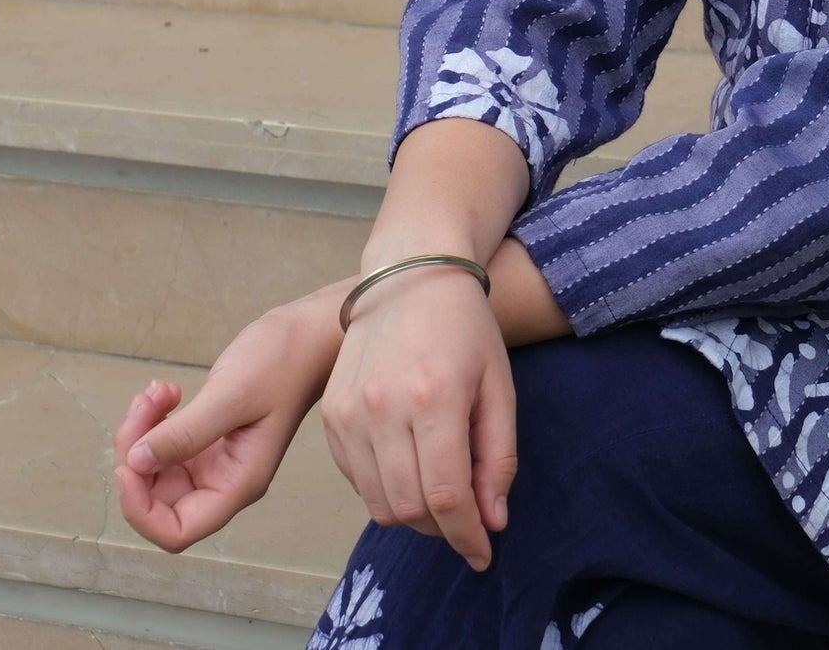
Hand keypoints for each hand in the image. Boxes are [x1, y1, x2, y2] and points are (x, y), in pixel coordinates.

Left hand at [114, 286, 343, 551]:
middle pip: (158, 499)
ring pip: (155, 469)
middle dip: (137, 455)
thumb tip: (136, 463)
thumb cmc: (284, 362)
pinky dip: (153, 420)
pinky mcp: (206, 437)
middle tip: (145, 405)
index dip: (142, 510)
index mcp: (238, 483)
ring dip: (143, 432)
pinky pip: (164, 443)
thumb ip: (186, 433)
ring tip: (159, 390)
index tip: (130, 464)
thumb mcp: (234, 394)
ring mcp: (213, 460)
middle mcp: (224, 480)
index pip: (177, 530)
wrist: (309, 333)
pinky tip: (167, 391)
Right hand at [319, 265, 515, 571]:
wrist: (410, 275)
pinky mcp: (330, 414)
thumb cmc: (464, 327)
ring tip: (438, 496)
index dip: (467, 537)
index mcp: (434, 397)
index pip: (446, 497)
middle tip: (464, 521)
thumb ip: (498, 457)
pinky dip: (382, 490)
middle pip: (409, 508)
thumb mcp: (499, 385)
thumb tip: (491, 521)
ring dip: (412, 515)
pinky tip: (407, 469)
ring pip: (378, 502)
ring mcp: (350, 412)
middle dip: (442, 529)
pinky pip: (355, 479)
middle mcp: (384, 407)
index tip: (482, 553)